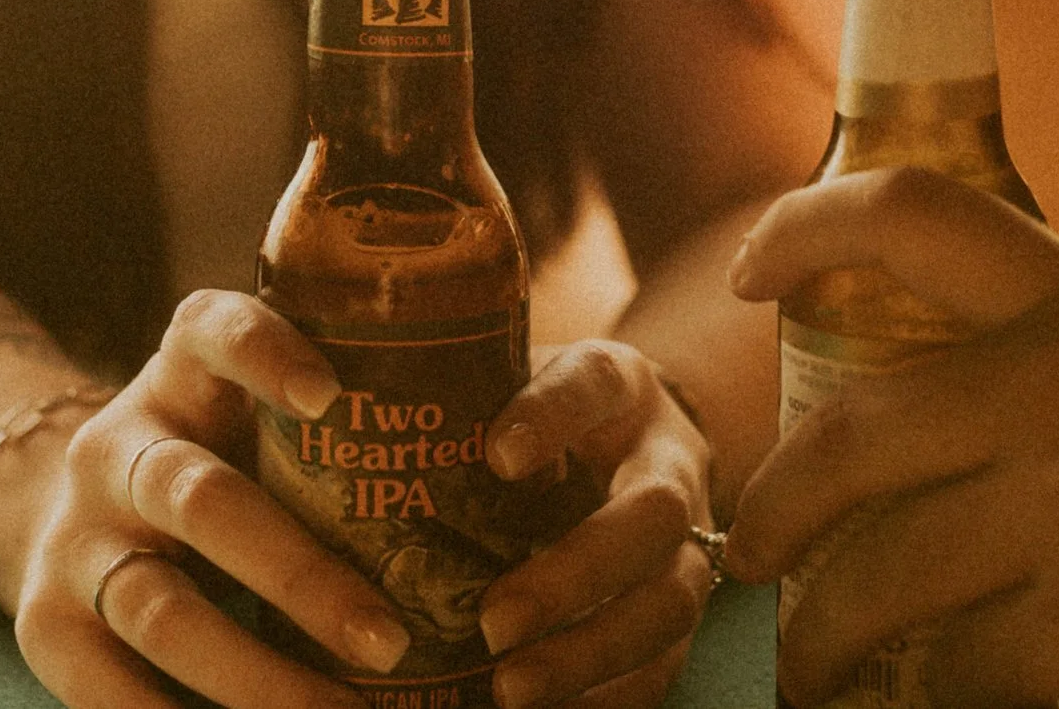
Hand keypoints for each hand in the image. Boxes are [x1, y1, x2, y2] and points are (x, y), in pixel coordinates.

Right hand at [13, 290, 411, 708]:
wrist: (89, 508)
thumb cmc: (236, 457)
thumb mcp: (271, 417)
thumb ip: (354, 430)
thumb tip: (525, 485)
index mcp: (185, 369)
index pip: (217, 331)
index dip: (268, 355)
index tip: (333, 397)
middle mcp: (120, 442)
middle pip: (202, 501)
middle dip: (300, 578)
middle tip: (391, 641)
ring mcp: (76, 532)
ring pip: (160, 608)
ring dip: (256, 678)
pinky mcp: (46, 620)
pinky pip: (106, 685)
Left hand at [475, 339, 719, 708]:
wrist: (627, 439)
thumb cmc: (536, 413)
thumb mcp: (508, 381)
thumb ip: (463, 401)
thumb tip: (368, 435)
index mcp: (619, 386)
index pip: (594, 383)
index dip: (553, 416)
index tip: (497, 456)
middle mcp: (669, 461)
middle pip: (654, 514)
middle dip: (577, 573)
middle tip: (492, 622)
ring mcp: (690, 539)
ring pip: (670, 600)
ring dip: (591, 653)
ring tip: (508, 689)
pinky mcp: (682, 607)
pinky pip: (666, 663)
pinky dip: (610, 696)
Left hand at [721, 168, 1058, 708]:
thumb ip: (1046, 368)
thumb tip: (886, 425)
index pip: (916, 211)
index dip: (807, 226)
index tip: (748, 274)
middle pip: (849, 433)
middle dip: (773, 510)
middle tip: (748, 553)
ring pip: (879, 581)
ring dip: (821, 640)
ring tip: (810, 669)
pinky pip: (953, 681)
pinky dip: (918, 707)